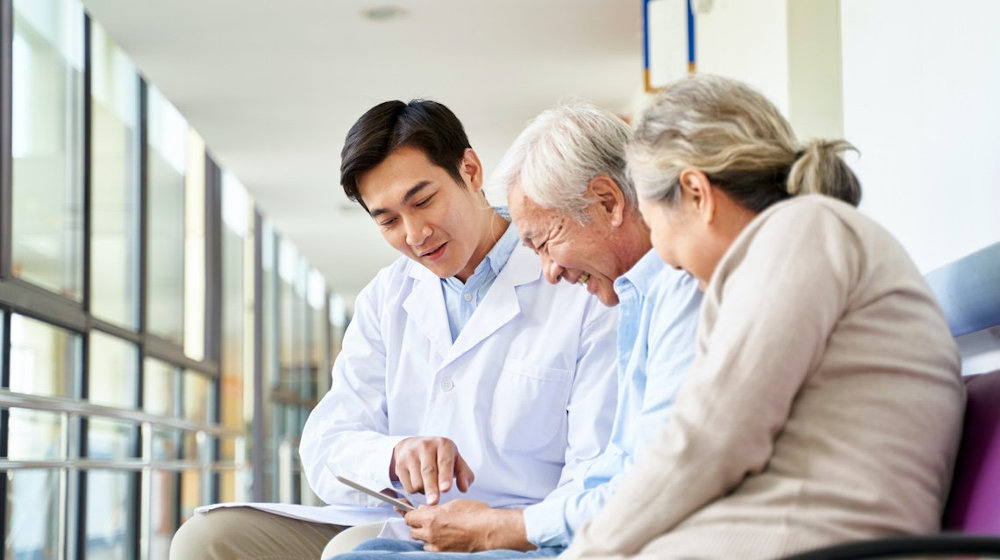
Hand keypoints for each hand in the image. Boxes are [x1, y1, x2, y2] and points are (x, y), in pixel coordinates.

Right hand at [391, 436, 473, 504]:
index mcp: (443, 444)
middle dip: (432, 488)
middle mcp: (425, 446)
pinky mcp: (399, 464)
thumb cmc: (439, 456)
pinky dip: (416, 490)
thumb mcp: (455, 460)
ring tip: (430, 484)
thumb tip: (464, 488)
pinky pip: (408, 486)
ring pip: (418, 482)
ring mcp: (410, 454)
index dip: (445, 476)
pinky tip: (419, 482)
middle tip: (434, 502)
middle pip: (428, 472)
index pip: (444, 462)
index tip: (446, 489)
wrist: (413, 445)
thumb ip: (464, 474)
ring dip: (425, 490)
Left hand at [405, 500, 533, 551]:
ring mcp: (437, 545)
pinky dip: (433, 544)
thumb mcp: (454, 504)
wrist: (489, 530)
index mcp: (431, 518)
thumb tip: (425, 509)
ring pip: (422, 541)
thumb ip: (436, 508)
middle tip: (428, 519)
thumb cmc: (475, 514)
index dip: (411, 514)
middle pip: (412, 531)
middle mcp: (430, 533)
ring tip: (438, 529)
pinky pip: (431, 549)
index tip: (414, 512)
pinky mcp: (444, 553)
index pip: (409, 517)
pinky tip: (444, 537)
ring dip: (425, 535)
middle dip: (418, 525)